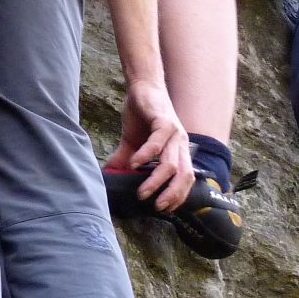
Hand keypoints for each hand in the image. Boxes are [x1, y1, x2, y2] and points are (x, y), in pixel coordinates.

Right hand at [105, 80, 192, 212]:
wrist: (142, 87)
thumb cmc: (141, 115)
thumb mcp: (132, 143)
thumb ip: (126, 160)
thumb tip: (112, 175)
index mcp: (177, 151)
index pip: (186, 179)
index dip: (179, 196)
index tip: (165, 209)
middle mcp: (180, 144)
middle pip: (185, 175)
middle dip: (173, 195)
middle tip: (158, 207)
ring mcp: (174, 133)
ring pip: (171, 164)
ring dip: (157, 181)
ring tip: (142, 192)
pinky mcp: (164, 121)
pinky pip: (158, 142)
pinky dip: (146, 155)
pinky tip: (133, 164)